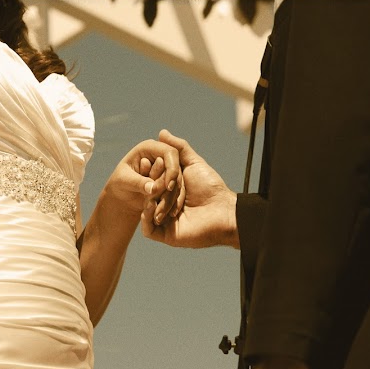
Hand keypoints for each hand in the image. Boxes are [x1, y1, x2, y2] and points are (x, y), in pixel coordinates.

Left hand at [104, 139, 182, 218]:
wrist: (122, 195)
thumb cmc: (119, 184)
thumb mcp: (124, 181)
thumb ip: (138, 182)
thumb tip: (153, 188)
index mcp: (149, 147)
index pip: (169, 152)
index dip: (172, 168)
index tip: (168, 187)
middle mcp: (161, 155)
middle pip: (177, 167)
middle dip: (172, 185)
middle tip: (162, 202)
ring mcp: (167, 168)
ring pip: (179, 180)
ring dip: (171, 196)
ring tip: (159, 211)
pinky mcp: (170, 180)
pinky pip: (178, 190)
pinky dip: (173, 201)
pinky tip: (166, 212)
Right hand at [141, 129, 238, 247]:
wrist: (223, 211)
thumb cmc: (211, 188)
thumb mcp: (193, 163)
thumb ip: (179, 148)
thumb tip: (161, 132)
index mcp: (170, 190)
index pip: (153, 181)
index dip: (152, 172)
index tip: (152, 163)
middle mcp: (166, 205)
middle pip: (148, 195)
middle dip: (151, 187)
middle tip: (157, 180)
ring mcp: (165, 222)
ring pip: (146, 211)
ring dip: (150, 201)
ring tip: (156, 193)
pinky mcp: (166, 235)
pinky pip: (147, 230)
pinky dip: (146, 219)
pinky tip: (151, 207)